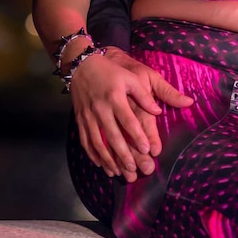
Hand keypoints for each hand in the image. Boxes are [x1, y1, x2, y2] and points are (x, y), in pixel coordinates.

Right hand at [69, 47, 192, 181]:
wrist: (81, 65)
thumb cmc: (111, 72)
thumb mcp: (130, 78)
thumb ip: (144, 96)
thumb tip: (158, 111)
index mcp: (115, 97)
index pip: (128, 120)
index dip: (137, 135)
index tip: (147, 149)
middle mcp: (100, 109)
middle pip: (112, 136)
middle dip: (123, 154)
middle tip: (133, 169)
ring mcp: (88, 116)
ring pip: (97, 142)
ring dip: (107, 159)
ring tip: (118, 172)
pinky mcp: (80, 119)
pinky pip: (85, 140)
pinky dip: (92, 154)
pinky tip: (100, 164)